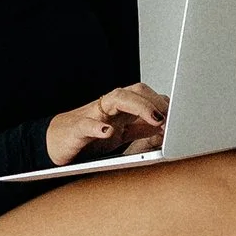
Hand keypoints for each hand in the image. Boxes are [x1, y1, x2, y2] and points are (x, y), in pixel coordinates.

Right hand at [44, 83, 168, 166]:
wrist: (53, 143)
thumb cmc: (87, 139)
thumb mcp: (120, 136)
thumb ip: (141, 131)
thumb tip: (166, 129)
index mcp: (120, 109)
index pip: (145, 96)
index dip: (163, 103)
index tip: (182, 114)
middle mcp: (108, 108)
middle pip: (134, 91)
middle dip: (154, 101)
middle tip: (172, 117)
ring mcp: (92, 116)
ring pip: (115, 99)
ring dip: (139, 106)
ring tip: (155, 119)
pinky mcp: (76, 130)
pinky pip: (86, 124)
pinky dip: (97, 127)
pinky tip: (108, 132)